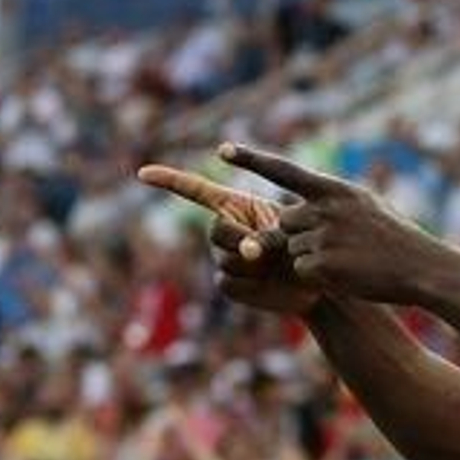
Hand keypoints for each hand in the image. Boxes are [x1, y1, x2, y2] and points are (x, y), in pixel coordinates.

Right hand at [137, 160, 318, 315]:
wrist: (316, 284)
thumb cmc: (305, 249)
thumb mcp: (288, 234)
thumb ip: (265, 236)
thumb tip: (246, 253)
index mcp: (235, 206)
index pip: (195, 190)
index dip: (169, 181)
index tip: (143, 174)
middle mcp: (224, 231)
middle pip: (215, 231)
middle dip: (238, 239)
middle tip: (261, 250)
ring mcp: (224, 259)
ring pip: (224, 259)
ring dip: (251, 266)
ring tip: (273, 267)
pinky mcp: (228, 285)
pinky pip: (228, 282)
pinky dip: (251, 285)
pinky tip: (266, 285)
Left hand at [213, 143, 444, 304]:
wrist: (423, 268)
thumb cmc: (399, 241)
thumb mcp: (367, 207)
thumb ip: (330, 204)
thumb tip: (293, 208)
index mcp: (335, 189)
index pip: (283, 169)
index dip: (250, 158)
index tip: (222, 150)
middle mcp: (324, 208)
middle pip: (286, 222)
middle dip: (302, 238)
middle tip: (339, 248)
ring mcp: (322, 237)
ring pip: (293, 249)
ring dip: (313, 259)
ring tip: (350, 262)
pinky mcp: (322, 265)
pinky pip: (301, 271)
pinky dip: (318, 278)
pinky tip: (346, 276)